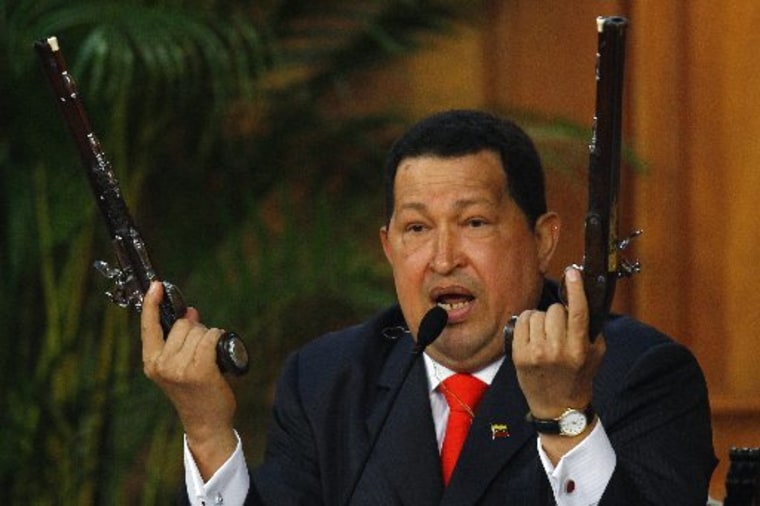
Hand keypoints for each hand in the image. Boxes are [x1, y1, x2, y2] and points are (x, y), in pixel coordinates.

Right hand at [141, 281, 237, 478]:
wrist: (206, 422)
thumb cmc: (195, 391)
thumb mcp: (179, 367)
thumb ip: (180, 340)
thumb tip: (191, 312)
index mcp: (151, 362)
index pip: (148, 327)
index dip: (151, 304)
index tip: (156, 285)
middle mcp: (162, 365)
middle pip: (182, 324)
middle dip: (196, 330)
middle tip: (201, 353)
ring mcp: (179, 368)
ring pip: (199, 330)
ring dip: (209, 337)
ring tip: (209, 360)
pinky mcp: (199, 371)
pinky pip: (212, 337)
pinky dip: (219, 339)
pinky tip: (219, 356)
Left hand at [512, 267, 605, 421]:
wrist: (558, 408)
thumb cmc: (578, 377)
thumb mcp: (595, 353)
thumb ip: (591, 327)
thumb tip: (582, 297)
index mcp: (578, 349)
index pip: (577, 312)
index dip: (575, 289)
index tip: (572, 272)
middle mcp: (556, 351)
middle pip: (554, 310)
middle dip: (558, 315)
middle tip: (560, 330)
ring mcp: (535, 353)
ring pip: (536, 314)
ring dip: (541, 320)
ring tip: (546, 335)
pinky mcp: (519, 355)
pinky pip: (522, 322)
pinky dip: (527, 324)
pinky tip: (533, 336)